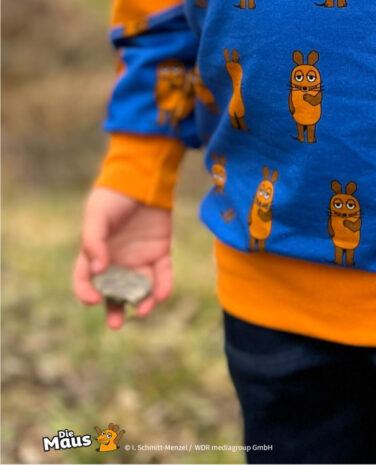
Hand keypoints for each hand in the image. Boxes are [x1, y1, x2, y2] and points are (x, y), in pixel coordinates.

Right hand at [73, 186, 172, 329]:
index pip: (85, 280)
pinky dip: (163, 286)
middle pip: (113, 293)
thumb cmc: (113, 198)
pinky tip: (161, 294)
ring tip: (143, 311)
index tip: (92, 300)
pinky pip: (162, 274)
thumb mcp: (96, 216)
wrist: (142, 179)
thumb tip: (99, 270)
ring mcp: (139, 258)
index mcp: (95, 254)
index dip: (85, 292)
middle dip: (114, 310)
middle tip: (115, 324)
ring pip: (140, 288)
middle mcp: (117, 261)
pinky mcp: (160, 252)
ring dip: (141, 302)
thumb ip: (93, 242)